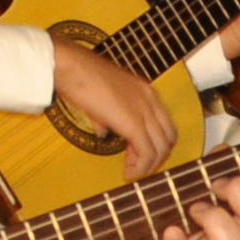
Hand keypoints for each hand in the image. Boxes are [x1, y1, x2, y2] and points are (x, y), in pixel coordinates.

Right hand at [46, 39, 176, 178]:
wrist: (70, 67)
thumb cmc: (79, 77)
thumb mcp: (101, 97)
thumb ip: (106, 116)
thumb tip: (104, 131)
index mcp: (145, 91)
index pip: (165, 124)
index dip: (155, 144)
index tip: (136, 154)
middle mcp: (150, 99)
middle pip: (169, 138)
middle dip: (155, 157)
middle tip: (136, 166)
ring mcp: (144, 110)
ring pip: (161, 148)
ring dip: (148, 165)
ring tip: (131, 172)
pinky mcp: (134, 123)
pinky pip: (147, 152)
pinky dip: (140, 167)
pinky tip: (128, 172)